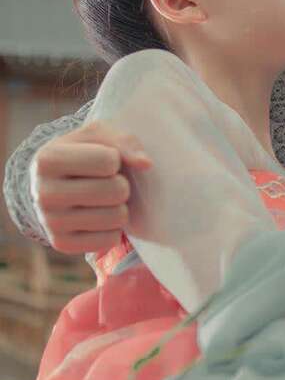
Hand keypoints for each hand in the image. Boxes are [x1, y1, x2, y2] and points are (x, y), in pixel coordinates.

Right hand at [31, 121, 151, 253]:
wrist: (53, 183)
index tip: (104, 160)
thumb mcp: (99, 135)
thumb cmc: (82, 152)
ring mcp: (50, 223)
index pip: (108, 161)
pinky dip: (113, 228)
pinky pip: (110, 240)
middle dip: (122, 184)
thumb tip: (146, 164)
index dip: (116, 159)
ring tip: (104, 199)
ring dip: (119, 206)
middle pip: (116, 191)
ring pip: (116, 217)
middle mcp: (43, 193)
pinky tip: (98, 215)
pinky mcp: (61, 244)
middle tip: (108, 182)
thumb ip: (125, 142)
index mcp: (47, 159)